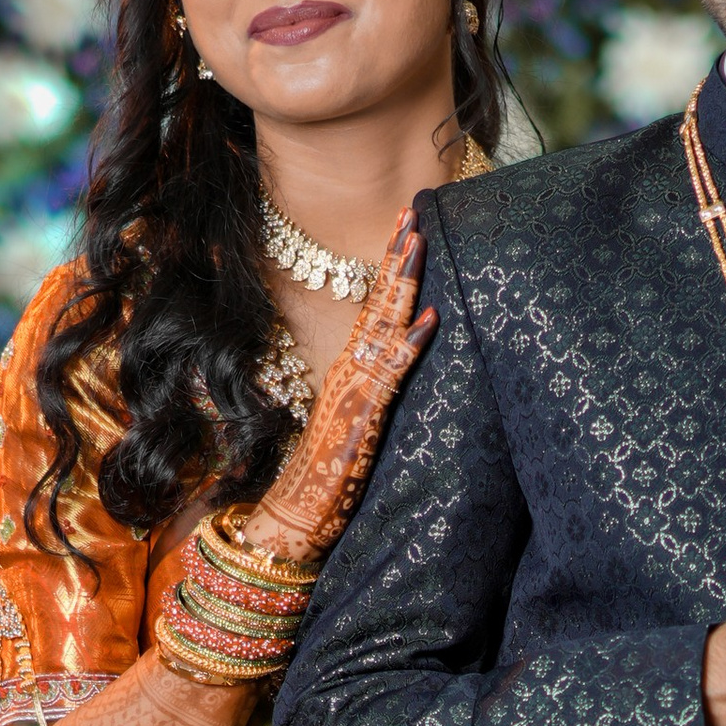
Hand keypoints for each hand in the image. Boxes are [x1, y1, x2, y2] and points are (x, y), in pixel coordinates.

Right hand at [252, 210, 436, 565]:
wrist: (295, 515)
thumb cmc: (327, 477)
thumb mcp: (357, 424)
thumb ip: (373, 391)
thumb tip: (394, 363)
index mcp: (350, 369)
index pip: (373, 307)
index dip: (391, 268)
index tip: (406, 228)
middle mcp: (349, 370)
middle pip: (376, 302)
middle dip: (397, 256)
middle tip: (414, 210)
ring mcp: (354, 390)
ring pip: (382, 325)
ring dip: (404, 283)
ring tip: (419, 242)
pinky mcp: (362, 417)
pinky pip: (390, 375)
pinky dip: (411, 345)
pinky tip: (430, 320)